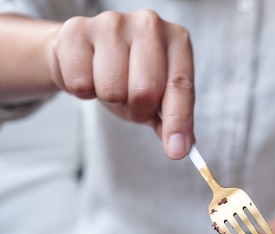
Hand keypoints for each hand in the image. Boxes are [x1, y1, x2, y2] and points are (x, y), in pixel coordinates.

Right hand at [48, 10, 193, 158]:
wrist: (85, 50)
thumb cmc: (129, 74)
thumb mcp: (157, 96)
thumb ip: (171, 120)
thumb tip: (178, 147)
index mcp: (176, 40)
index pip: (180, 86)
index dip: (178, 122)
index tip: (176, 151)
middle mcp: (148, 24)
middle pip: (145, 90)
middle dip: (137, 109)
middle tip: (131, 102)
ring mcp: (111, 22)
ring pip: (111, 89)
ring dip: (109, 100)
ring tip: (109, 85)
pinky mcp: (76, 29)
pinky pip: (80, 83)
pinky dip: (83, 90)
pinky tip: (88, 74)